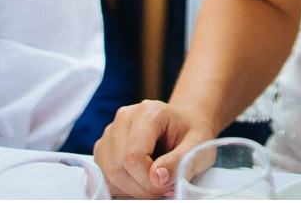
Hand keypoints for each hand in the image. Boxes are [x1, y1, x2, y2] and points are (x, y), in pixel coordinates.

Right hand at [94, 99, 213, 199]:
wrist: (183, 126)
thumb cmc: (191, 134)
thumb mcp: (197, 146)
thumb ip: (180, 162)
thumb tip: (157, 178)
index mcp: (148, 111)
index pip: (134, 156)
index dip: (148, 180)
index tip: (168, 185)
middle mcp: (124, 117)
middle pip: (119, 166)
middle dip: (142, 187)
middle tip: (164, 189)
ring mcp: (110, 132)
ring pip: (109, 174)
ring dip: (132, 189)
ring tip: (155, 184)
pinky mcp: (103, 148)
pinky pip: (104, 177)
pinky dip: (122, 188)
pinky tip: (141, 182)